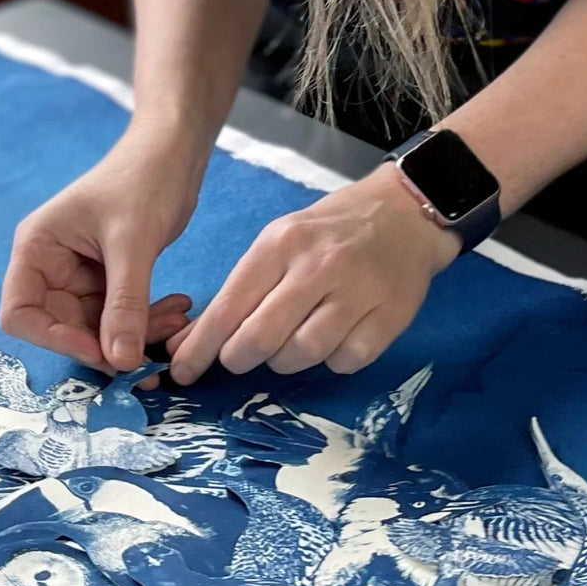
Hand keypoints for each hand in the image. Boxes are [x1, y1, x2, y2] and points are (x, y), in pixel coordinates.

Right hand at [0, 126, 206, 375]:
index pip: (20, 314)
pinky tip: (177, 309)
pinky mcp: (106, 279)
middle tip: (148, 351)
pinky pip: (119, 316)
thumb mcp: (134, 244)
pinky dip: (146, 320)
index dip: (53, 340)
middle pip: (61, 329)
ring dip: (134, 334)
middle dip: (105, 343)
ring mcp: (78, 275)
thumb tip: (121, 363)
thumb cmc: (144, 179)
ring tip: (177, 320)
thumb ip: (125, 305)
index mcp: (37, 249)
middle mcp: (50, 266)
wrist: (174, 150)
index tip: (99, 352)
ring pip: (96, 329)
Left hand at [168, 163, 460, 382]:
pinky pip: (345, 361)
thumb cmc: (328, 233)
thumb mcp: (276, 246)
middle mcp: (318, 266)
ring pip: (301, 355)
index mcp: (280, 244)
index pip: (228, 307)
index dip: (200, 348)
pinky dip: (332, 361)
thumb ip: (235, 295)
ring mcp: (357, 291)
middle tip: (240, 358)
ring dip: (285, 361)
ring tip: (290, 342)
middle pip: (260, 338)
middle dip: (238, 359)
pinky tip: (333, 340)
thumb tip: (185, 345)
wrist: (405, 213)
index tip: (181, 372)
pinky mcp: (390, 316)